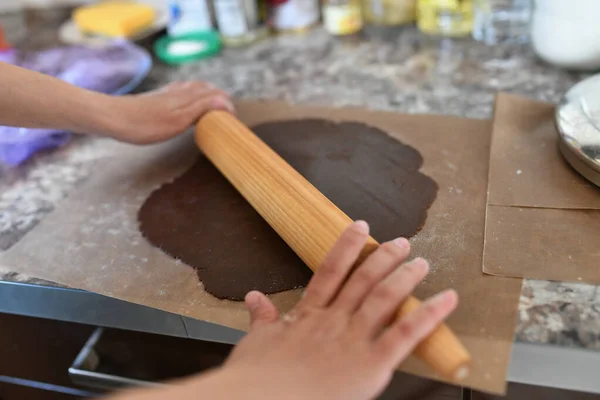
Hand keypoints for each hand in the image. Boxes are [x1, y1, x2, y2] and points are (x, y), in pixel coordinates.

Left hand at [106, 81, 232, 143]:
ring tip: (212, 105)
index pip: (215, 95)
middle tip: (226, 113)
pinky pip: (180, 91)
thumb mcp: (177, 121)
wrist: (112, 118)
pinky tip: (184, 101)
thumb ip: (201, 109)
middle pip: (205, 89)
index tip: (233, 119)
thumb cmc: (144, 125)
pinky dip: (190, 94)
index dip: (226, 105)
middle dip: (219, 97)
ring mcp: (166, 93)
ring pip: (193, 89)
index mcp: (187, 98)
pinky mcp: (156, 97)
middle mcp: (178, 92)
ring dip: (206, 94)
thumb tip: (224, 100)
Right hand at [221, 220, 457, 399]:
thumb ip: (261, 318)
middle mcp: (334, 320)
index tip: (359, 227)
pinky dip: (430, 315)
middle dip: (384, 258)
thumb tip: (254, 297)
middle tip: (401, 243)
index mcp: (308, 315)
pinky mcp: (372, 364)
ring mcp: (354, 339)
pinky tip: (447, 300)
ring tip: (421, 263)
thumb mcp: (256, 343)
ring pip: (384, 298)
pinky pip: (406, 334)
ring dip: (405, 277)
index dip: (346, 246)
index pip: (331, 271)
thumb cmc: (258, 379)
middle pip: (363, 280)